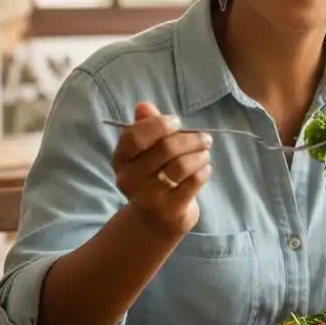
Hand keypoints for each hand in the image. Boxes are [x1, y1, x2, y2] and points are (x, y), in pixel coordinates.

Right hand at [112, 102, 212, 234]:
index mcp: (121, 159)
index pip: (134, 136)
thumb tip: (143, 106)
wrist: (156, 217)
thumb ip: (146, 126)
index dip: (159, 125)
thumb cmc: (154, 174)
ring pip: (181, 166)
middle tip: (205, 138)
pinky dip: (203, 171)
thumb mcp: (147, 150)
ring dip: (200, 155)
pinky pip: (193, 182)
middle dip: (190, 139)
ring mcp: (148, 197)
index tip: (177, 122)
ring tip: (205, 153)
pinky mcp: (169, 209)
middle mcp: (129, 179)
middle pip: (165, 149)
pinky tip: (204, 168)